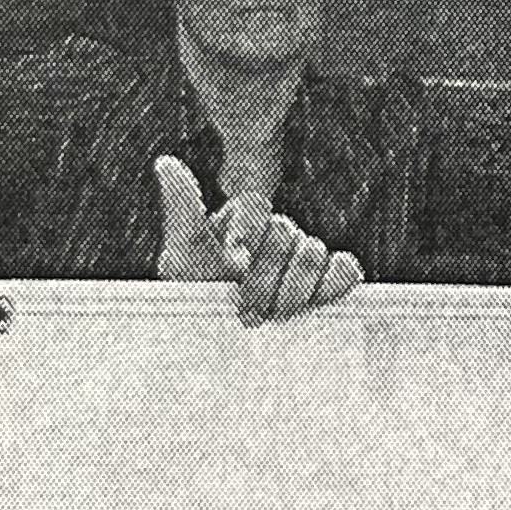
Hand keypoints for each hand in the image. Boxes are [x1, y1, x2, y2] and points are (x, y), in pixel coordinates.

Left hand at [151, 153, 364, 322]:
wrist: (222, 347)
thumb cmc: (200, 302)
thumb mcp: (182, 259)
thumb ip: (182, 212)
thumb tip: (165, 162)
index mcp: (243, 220)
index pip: (255, 206)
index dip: (246, 234)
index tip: (232, 267)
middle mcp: (277, 232)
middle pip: (285, 233)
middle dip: (263, 278)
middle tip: (246, 308)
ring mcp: (305, 255)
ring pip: (313, 252)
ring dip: (291, 290)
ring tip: (272, 314)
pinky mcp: (330, 279)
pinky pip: (345, 269)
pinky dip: (332, 284)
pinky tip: (312, 302)